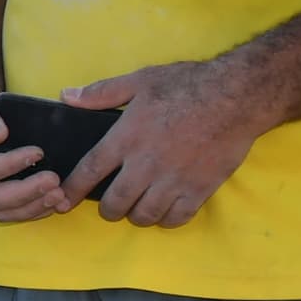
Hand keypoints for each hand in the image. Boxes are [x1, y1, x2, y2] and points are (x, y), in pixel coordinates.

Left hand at [62, 59, 271, 228]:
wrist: (237, 96)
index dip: (73, 189)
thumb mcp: (141, 80)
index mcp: (127, 138)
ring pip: (144, 214)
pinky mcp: (200, 189)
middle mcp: (146, 163)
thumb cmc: (188, 84)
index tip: (63, 200)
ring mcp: (174, 179)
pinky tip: (165, 211)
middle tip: (110, 206)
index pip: (90, 170)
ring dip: (136, 216)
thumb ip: (102, 92)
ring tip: (137, 209)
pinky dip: (166, 219)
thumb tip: (67, 96)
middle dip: (108, 210)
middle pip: (115, 202)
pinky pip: (176, 218)